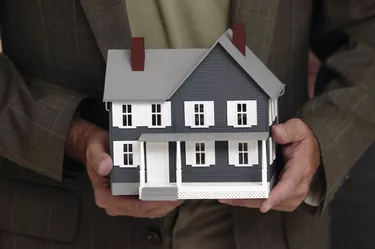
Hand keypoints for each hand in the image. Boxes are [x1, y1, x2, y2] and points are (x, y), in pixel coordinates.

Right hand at [66, 116, 182, 217]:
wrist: (96, 149)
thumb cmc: (96, 150)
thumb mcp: (94, 148)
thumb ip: (98, 157)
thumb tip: (105, 166)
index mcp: (105, 195)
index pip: (133, 206)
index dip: (154, 202)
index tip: (169, 197)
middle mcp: (115, 202)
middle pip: (145, 210)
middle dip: (165, 204)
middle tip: (182, 194)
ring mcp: (124, 202)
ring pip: (149, 210)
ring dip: (166, 204)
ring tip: (181, 194)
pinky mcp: (131, 197)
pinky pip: (149, 204)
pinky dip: (162, 200)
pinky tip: (173, 192)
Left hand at [219, 118, 320, 212]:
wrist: (312, 150)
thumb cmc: (303, 141)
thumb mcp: (298, 129)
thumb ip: (288, 130)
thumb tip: (276, 132)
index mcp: (300, 170)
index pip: (289, 186)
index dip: (276, 196)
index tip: (264, 204)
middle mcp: (297, 186)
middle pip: (273, 199)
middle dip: (252, 199)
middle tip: (229, 196)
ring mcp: (291, 194)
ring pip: (268, 204)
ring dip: (248, 202)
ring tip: (228, 197)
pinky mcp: (285, 198)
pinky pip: (267, 203)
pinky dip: (251, 201)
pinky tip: (236, 198)